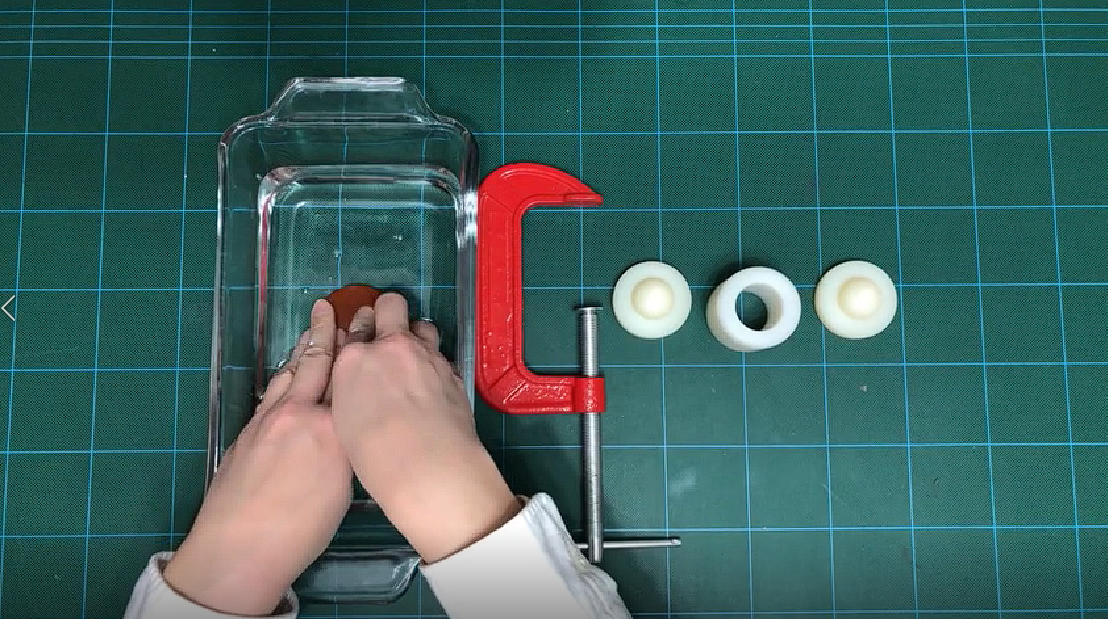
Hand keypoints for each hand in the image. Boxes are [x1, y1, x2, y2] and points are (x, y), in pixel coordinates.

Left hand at [164, 300, 351, 614]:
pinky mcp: (248, 433)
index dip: (357, 348)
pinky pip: (272, 392)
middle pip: (316, 364)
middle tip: (334, 307)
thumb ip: (347, 448)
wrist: (238, 549)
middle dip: (326, 334)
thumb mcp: (343, 488)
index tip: (367, 325)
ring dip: (303, 349)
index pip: (348, 378)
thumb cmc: (299, 530)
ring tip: (313, 329)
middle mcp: (299, 415)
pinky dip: (285, 375)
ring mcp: (268, 421)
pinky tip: (288, 374)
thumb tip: (349, 428)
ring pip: (289, 374)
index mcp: (330, 430)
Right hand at [331, 293, 520, 563]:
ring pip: (423, 325)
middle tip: (388, 332)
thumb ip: (351, 388)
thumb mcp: (344, 420)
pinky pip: (441, 354)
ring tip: (414, 360)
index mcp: (353, 360)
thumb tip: (361, 383)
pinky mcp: (452, 369)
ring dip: (417, 336)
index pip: (355, 328)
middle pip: (391, 305)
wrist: (430, 465)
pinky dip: (434, 362)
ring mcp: (426, 355)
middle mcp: (391, 347)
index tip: (361, 343)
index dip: (359, 334)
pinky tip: (432, 385)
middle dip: (388, 311)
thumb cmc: (375, 455)